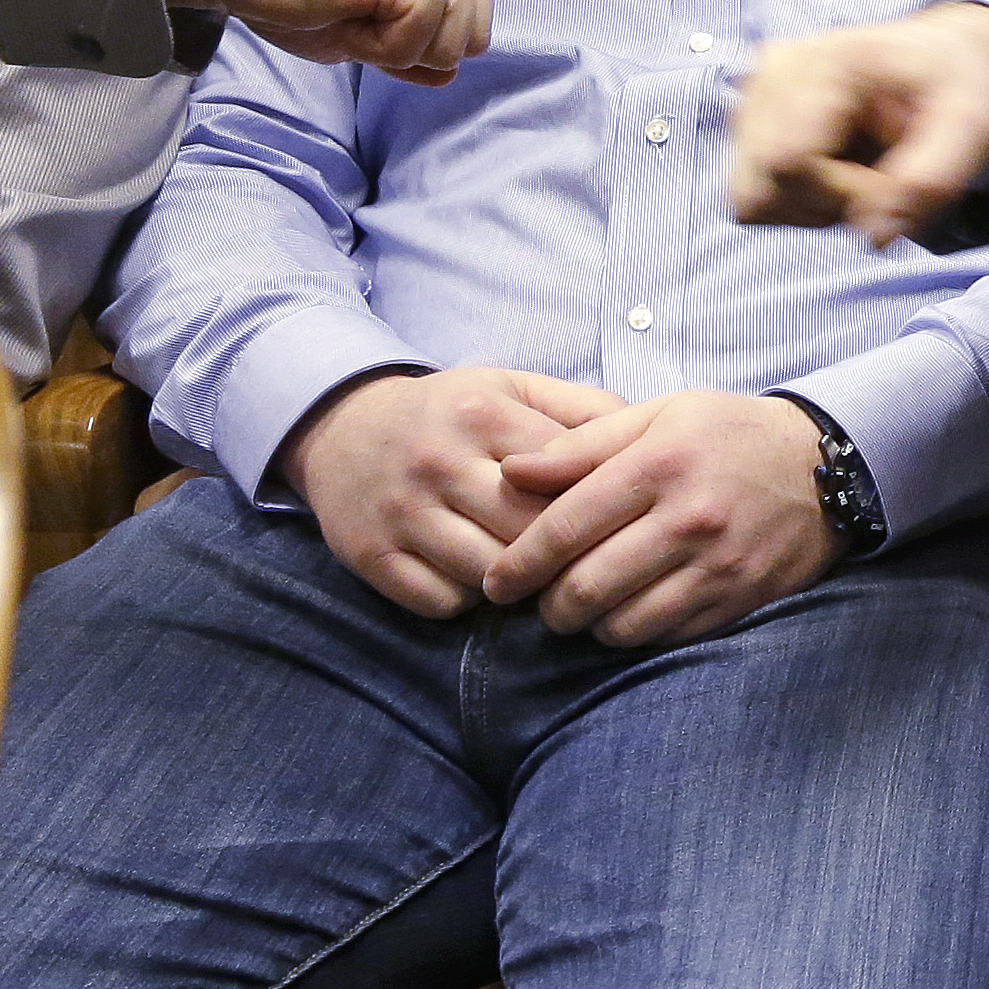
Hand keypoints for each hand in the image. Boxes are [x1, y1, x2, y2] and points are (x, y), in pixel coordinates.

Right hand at [164, 0, 492, 82]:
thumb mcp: (373, 9)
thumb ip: (420, 37)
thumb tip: (451, 75)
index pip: (475, 20)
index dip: (413, 30)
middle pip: (472, 40)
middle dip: (409, 41)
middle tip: (353, 0)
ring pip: (448, 51)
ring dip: (387, 45)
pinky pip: (411, 53)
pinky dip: (369, 49)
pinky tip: (338, 4)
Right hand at [289, 364, 623, 618]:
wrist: (340, 428)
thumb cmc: (448, 413)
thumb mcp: (511, 387)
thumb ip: (580, 409)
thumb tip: (647, 442)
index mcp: (481, 414)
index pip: (561, 477)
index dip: (596, 506)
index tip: (618, 524)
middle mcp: (438, 462)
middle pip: (528, 531)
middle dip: (564, 555)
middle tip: (589, 566)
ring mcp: (400, 512)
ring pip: (486, 574)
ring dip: (519, 585)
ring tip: (540, 580)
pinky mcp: (370, 555)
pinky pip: (438, 602)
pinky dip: (466, 602)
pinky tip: (479, 583)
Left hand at [484, 391, 844, 647]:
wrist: (825, 465)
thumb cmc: (727, 435)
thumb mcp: (656, 417)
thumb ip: (580, 447)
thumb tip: (511, 473)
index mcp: (660, 465)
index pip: (566, 526)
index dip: (519, 563)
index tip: (496, 584)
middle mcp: (689, 518)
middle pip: (587, 587)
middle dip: (548, 606)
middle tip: (541, 601)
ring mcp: (718, 566)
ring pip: (624, 624)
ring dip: (591, 625)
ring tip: (586, 608)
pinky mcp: (739, 599)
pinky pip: (667, 637)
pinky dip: (637, 632)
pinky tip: (632, 610)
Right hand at [728, 0, 988, 245]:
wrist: (941, 55)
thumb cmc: (956, 85)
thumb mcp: (973, 125)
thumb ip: (931, 181)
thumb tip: (875, 237)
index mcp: (828, 60)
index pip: (788, 162)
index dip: (842, 195)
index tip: (891, 182)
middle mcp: (774, 72)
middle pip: (762, 188)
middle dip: (824, 206)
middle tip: (878, 180)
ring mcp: (753, 97)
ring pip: (751, 199)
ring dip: (809, 208)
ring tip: (859, 173)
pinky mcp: (748, 122)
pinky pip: (752, 197)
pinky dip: (796, 202)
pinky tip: (836, 173)